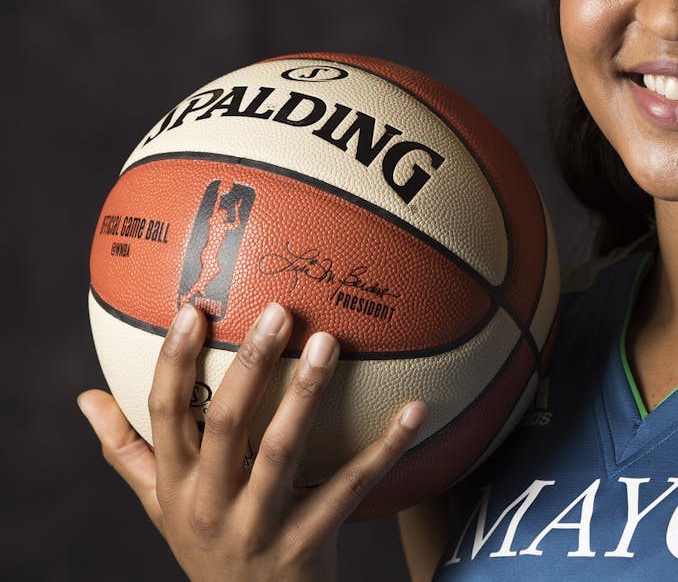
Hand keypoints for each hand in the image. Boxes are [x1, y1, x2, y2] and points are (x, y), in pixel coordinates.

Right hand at [78, 302, 426, 580]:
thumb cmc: (207, 544)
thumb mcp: (160, 505)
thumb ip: (128, 452)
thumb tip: (85, 397)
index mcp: (175, 485)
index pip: (164, 414)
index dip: (174, 362)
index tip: (191, 309)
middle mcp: (211, 504)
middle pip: (226, 424)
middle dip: (249, 365)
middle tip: (277, 311)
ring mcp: (259, 525)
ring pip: (282, 451)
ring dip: (307, 394)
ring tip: (329, 342)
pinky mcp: (307, 543)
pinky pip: (350, 487)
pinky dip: (386, 448)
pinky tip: (415, 408)